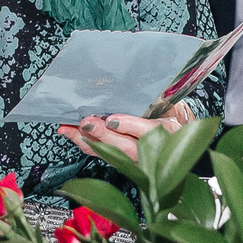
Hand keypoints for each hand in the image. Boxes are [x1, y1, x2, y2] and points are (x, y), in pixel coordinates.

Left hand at [56, 107, 190, 162]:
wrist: (174, 138)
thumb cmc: (168, 116)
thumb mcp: (168, 104)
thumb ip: (155, 98)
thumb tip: (139, 82)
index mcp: (164, 132)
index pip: (146, 131)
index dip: (128, 126)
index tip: (112, 120)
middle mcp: (149, 151)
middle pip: (124, 146)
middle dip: (102, 135)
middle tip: (86, 123)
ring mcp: (134, 159)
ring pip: (109, 152)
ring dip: (86, 140)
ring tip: (68, 129)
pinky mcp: (121, 160)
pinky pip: (101, 154)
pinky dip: (84, 143)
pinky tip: (70, 133)